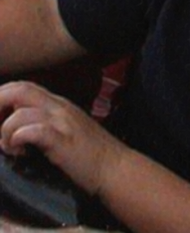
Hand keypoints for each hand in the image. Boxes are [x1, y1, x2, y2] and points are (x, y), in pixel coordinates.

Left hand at [0, 80, 121, 196]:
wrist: (114, 167)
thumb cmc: (88, 153)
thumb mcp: (66, 128)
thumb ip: (45, 120)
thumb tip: (15, 122)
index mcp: (58, 104)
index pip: (23, 87)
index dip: (2, 96)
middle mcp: (59, 107)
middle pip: (20, 90)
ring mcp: (62, 122)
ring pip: (21, 113)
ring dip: (6, 131)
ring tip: (9, 148)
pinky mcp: (63, 141)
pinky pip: (35, 131)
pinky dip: (19, 138)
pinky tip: (19, 151)